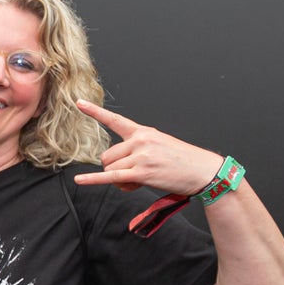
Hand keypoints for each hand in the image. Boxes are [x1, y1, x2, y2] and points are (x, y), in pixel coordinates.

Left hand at [73, 100, 225, 194]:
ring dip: (119, 180)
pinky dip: (93, 180)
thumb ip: (136, 151)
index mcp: (144, 132)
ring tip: (139, 181)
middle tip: (135, 175)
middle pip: (107, 156)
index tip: (79, 103)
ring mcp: (141, 156)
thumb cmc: (183, 161)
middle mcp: (140, 141)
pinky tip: (79, 180)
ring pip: (110, 169)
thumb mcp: (160, 146)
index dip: (95, 111)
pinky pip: (111, 177)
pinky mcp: (142, 172)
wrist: (204, 171)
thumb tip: (118, 168)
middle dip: (115, 168)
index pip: (115, 120)